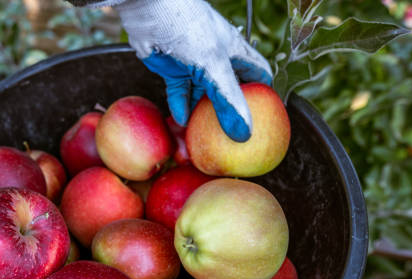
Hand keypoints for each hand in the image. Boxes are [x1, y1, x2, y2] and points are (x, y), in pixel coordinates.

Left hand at [114, 0, 271, 141]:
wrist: (148, 9)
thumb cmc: (186, 27)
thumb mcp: (212, 66)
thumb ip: (227, 100)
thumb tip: (243, 133)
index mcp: (235, 51)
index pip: (258, 75)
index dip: (262, 96)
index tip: (262, 119)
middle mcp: (216, 57)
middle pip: (229, 89)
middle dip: (229, 110)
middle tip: (230, 134)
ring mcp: (193, 63)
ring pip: (202, 93)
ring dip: (202, 112)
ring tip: (204, 134)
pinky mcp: (172, 67)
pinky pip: (180, 92)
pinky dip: (181, 106)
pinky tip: (182, 121)